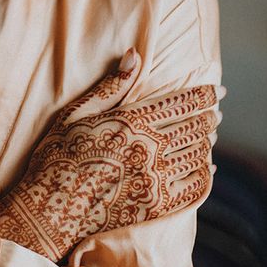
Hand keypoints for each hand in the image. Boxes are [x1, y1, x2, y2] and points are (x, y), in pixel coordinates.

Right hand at [0, 49, 223, 261]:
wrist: (47, 212)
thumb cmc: (56, 157)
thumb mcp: (74, 115)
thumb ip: (110, 87)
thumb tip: (135, 55)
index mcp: (131, 122)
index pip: (183, 103)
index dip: (206, 95)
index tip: (218, 91)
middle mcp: (149, 149)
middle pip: (196, 128)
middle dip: (210, 117)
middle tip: (215, 114)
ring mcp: (154, 180)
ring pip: (199, 156)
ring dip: (208, 144)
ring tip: (209, 137)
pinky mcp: (155, 206)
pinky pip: (194, 189)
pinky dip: (205, 176)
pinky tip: (206, 170)